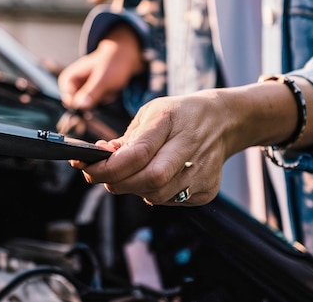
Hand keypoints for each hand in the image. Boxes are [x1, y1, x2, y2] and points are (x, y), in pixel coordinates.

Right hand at [58, 25, 143, 110]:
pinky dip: (108, 97)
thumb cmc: (112, 62)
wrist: (125, 55)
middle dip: (95, 100)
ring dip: (104, 98)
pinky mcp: (95, 93)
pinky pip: (100, 103)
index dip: (80, 103)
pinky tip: (112, 87)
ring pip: (92, 105)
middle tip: (105, 89)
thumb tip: (80, 105)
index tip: (92, 99)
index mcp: (70, 78)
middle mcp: (75, 85)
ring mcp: (85, 89)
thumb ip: (91, 92)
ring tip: (110, 85)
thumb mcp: (103, 78)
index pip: (68, 99)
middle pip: (81, 105)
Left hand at [75, 90, 234, 205]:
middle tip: (103, 177)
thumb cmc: (180, 115)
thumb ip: (127, 138)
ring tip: (131, 175)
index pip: (137, 153)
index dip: (109, 167)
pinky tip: (156, 178)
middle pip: (148, 179)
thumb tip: (101, 157)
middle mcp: (189, 146)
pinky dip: (155, 193)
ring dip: (135, 189)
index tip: (88, 168)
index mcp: (170, 120)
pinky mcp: (208, 190)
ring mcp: (202, 171)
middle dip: (118, 182)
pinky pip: (171, 200)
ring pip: (157, 195)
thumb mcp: (151, 112)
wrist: (224, 121)